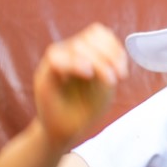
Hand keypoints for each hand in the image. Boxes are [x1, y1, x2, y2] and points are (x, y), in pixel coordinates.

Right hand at [33, 23, 127, 147]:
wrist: (66, 133)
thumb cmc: (87, 109)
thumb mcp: (105, 87)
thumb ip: (107, 66)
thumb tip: (110, 50)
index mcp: (84, 54)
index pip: (98, 33)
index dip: (114, 46)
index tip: (122, 72)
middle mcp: (68, 54)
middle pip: (89, 37)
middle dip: (109, 55)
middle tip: (117, 78)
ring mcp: (56, 64)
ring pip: (75, 45)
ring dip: (97, 60)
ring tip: (107, 80)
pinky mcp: (44, 76)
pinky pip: (56, 58)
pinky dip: (75, 63)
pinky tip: (88, 74)